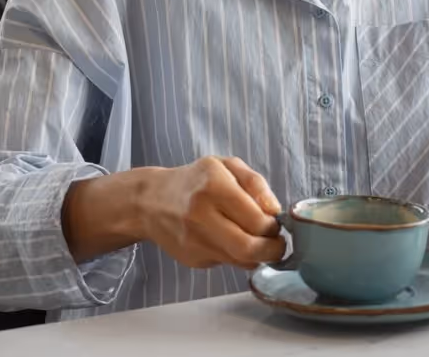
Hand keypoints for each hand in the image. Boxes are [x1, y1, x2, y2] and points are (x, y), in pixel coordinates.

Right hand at [138, 156, 285, 269]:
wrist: (150, 202)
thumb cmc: (196, 181)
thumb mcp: (227, 166)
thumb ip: (255, 183)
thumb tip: (275, 210)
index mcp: (214, 186)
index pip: (256, 219)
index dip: (274, 226)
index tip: (276, 223)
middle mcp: (201, 215)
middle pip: (248, 248)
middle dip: (272, 250)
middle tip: (277, 243)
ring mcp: (194, 241)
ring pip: (240, 261)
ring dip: (258, 255)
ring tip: (259, 241)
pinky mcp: (191, 259)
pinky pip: (226, 263)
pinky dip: (238, 257)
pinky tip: (234, 241)